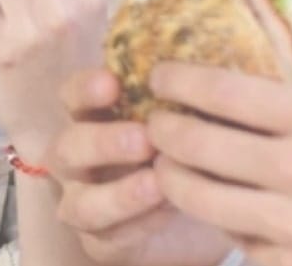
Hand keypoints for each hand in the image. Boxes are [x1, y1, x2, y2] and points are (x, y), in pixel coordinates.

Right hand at [51, 69, 235, 265]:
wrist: (209, 203)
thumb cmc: (196, 145)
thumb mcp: (195, 113)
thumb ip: (193, 88)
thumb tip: (224, 49)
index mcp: (93, 118)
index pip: (71, 97)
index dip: (85, 89)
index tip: (112, 81)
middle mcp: (80, 160)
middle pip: (67, 148)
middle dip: (102, 142)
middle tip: (145, 138)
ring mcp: (85, 203)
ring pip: (80, 204)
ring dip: (117, 194)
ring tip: (158, 183)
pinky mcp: (101, 242)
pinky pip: (106, 239)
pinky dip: (137, 226)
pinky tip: (170, 211)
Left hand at [147, 65, 291, 265]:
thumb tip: (258, 40)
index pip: (222, 91)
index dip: (176, 80)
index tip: (160, 76)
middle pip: (194, 144)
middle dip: (162, 129)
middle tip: (156, 121)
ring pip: (197, 197)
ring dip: (172, 176)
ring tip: (170, 162)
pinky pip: (232, 239)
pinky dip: (221, 221)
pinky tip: (222, 206)